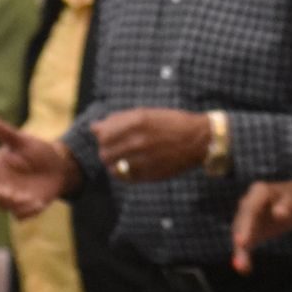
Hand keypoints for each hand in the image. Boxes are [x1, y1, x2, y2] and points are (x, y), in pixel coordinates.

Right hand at [0, 118, 80, 217]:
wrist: (58, 167)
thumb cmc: (37, 151)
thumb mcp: (23, 141)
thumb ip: (6, 134)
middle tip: (12, 192)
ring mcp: (10, 198)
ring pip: (5, 206)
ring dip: (15, 203)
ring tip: (29, 197)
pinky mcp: (23, 208)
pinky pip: (20, 216)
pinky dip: (28, 212)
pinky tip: (40, 203)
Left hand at [91, 108, 212, 183]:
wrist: (198, 139)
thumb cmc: (171, 123)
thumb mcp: (145, 114)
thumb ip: (118, 121)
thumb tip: (94, 127)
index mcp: (135, 121)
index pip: (103, 134)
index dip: (103, 137)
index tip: (109, 137)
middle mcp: (137, 140)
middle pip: (105, 152)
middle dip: (107, 151)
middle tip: (116, 149)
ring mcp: (143, 158)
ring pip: (113, 167)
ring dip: (114, 164)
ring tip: (123, 159)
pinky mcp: (149, 173)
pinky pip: (125, 177)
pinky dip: (124, 174)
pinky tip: (131, 167)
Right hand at [232, 178, 291, 273]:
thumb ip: (286, 206)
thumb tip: (279, 214)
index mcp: (259, 192)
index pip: (251, 209)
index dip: (246, 225)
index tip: (242, 241)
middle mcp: (248, 203)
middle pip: (243, 222)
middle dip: (241, 237)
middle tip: (241, 250)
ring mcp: (247, 217)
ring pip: (241, 235)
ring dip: (240, 251)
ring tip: (242, 268)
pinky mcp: (249, 230)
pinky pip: (245, 243)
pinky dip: (244, 255)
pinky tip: (244, 269)